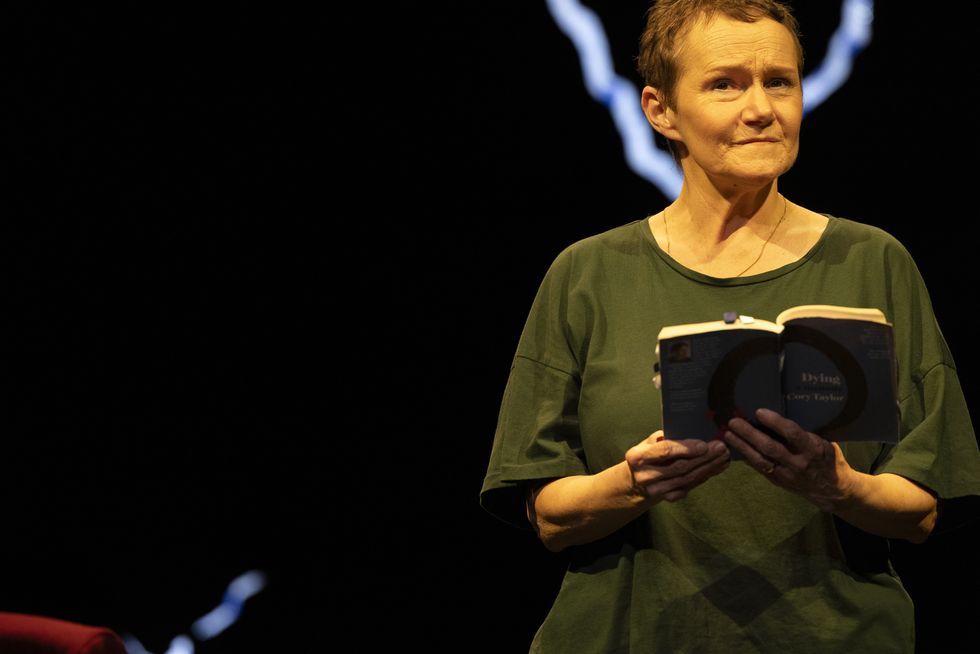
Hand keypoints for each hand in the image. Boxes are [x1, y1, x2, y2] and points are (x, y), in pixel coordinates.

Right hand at [625, 431, 729, 501]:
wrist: (638, 477)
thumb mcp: (652, 441)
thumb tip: (695, 432)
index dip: (686, 448)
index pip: (665, 451)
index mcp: (638, 456)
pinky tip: (716, 468)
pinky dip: (704, 477)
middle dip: (703, 457)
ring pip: (687, 479)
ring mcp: (655, 489)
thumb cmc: (649, 453)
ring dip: (708, 467)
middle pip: (679, 467)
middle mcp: (644, 475)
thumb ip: (668, 437)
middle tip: (721, 448)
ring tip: (723, 457)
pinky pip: (689, 487)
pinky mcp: (666, 498)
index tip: (704, 445)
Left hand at [724, 408, 855, 511]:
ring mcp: (787, 474)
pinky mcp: (778, 482)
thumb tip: (781, 414)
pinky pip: (759, 468)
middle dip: (749, 434)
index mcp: (813, 449)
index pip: (792, 434)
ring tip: (728, 434)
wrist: (832, 490)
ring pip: (761, 460)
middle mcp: (798, 462)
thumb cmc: (827, 458)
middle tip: (734, 422)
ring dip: (742, 446)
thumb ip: (805, 433)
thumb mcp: (824, 443)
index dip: (775, 422)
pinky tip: (735, 448)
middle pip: (770, 447)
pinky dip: (746, 457)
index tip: (759, 412)